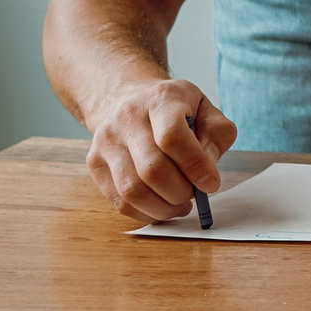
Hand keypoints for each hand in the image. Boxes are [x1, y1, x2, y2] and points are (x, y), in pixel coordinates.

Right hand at [84, 77, 234, 221]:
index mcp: (160, 100)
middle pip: (152, 169)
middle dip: (180, 192)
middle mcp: (127, 118)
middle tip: (194, 195)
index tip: (211, 184)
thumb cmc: (175, 108)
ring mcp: (106, 142)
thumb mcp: (206, 109)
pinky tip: (160, 208)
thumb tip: (205, 173)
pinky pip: (118, 201)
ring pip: (132, 190)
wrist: (127, 97)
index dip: (194, 166)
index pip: (172, 137)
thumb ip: (216, 137)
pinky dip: (144, 213)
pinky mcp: (94, 163)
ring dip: (162, 207)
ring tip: (179, 205)